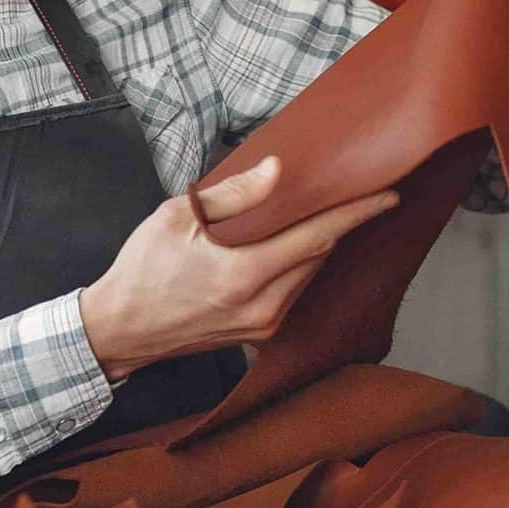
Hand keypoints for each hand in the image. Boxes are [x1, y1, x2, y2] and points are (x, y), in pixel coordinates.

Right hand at [76, 156, 398, 382]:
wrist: (120, 329)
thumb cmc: (142, 270)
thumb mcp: (177, 218)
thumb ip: (234, 194)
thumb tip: (277, 171)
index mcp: (243, 274)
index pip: (317, 236)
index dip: (357, 213)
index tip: (388, 194)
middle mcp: (262, 306)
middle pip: (320, 254)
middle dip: (338, 222)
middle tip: (349, 190)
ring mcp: (263, 325)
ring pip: (309, 274)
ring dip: (317, 244)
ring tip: (316, 213)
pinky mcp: (259, 335)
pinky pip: (294, 292)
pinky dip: (299, 265)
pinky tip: (289, 245)